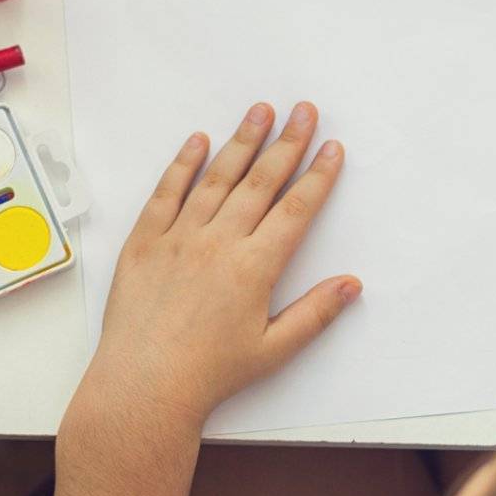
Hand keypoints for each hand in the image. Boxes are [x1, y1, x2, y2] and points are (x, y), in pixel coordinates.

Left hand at [72, 102, 357, 430]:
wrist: (144, 385)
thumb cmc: (208, 374)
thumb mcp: (274, 350)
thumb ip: (315, 313)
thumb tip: (351, 285)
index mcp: (254, 269)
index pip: (295, 210)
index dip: (317, 176)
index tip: (331, 148)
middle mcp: (218, 244)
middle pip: (260, 182)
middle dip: (287, 143)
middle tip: (304, 111)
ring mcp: (178, 239)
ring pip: (216, 179)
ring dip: (242, 142)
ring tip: (260, 111)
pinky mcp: (144, 243)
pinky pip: (166, 194)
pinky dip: (182, 165)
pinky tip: (197, 141)